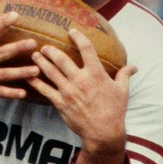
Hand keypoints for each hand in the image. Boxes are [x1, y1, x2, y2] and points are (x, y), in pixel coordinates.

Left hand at [29, 29, 136, 163]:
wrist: (103, 132)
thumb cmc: (115, 110)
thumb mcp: (122, 91)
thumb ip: (124, 75)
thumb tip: (134, 67)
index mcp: (96, 74)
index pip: (86, 49)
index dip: (78, 37)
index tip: (71, 31)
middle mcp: (80, 80)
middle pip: (61, 59)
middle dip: (51, 50)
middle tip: (45, 46)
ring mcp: (68, 91)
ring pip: (50, 72)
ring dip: (41, 62)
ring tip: (34, 55)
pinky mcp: (61, 103)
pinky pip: (45, 90)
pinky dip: (35, 83)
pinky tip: (28, 76)